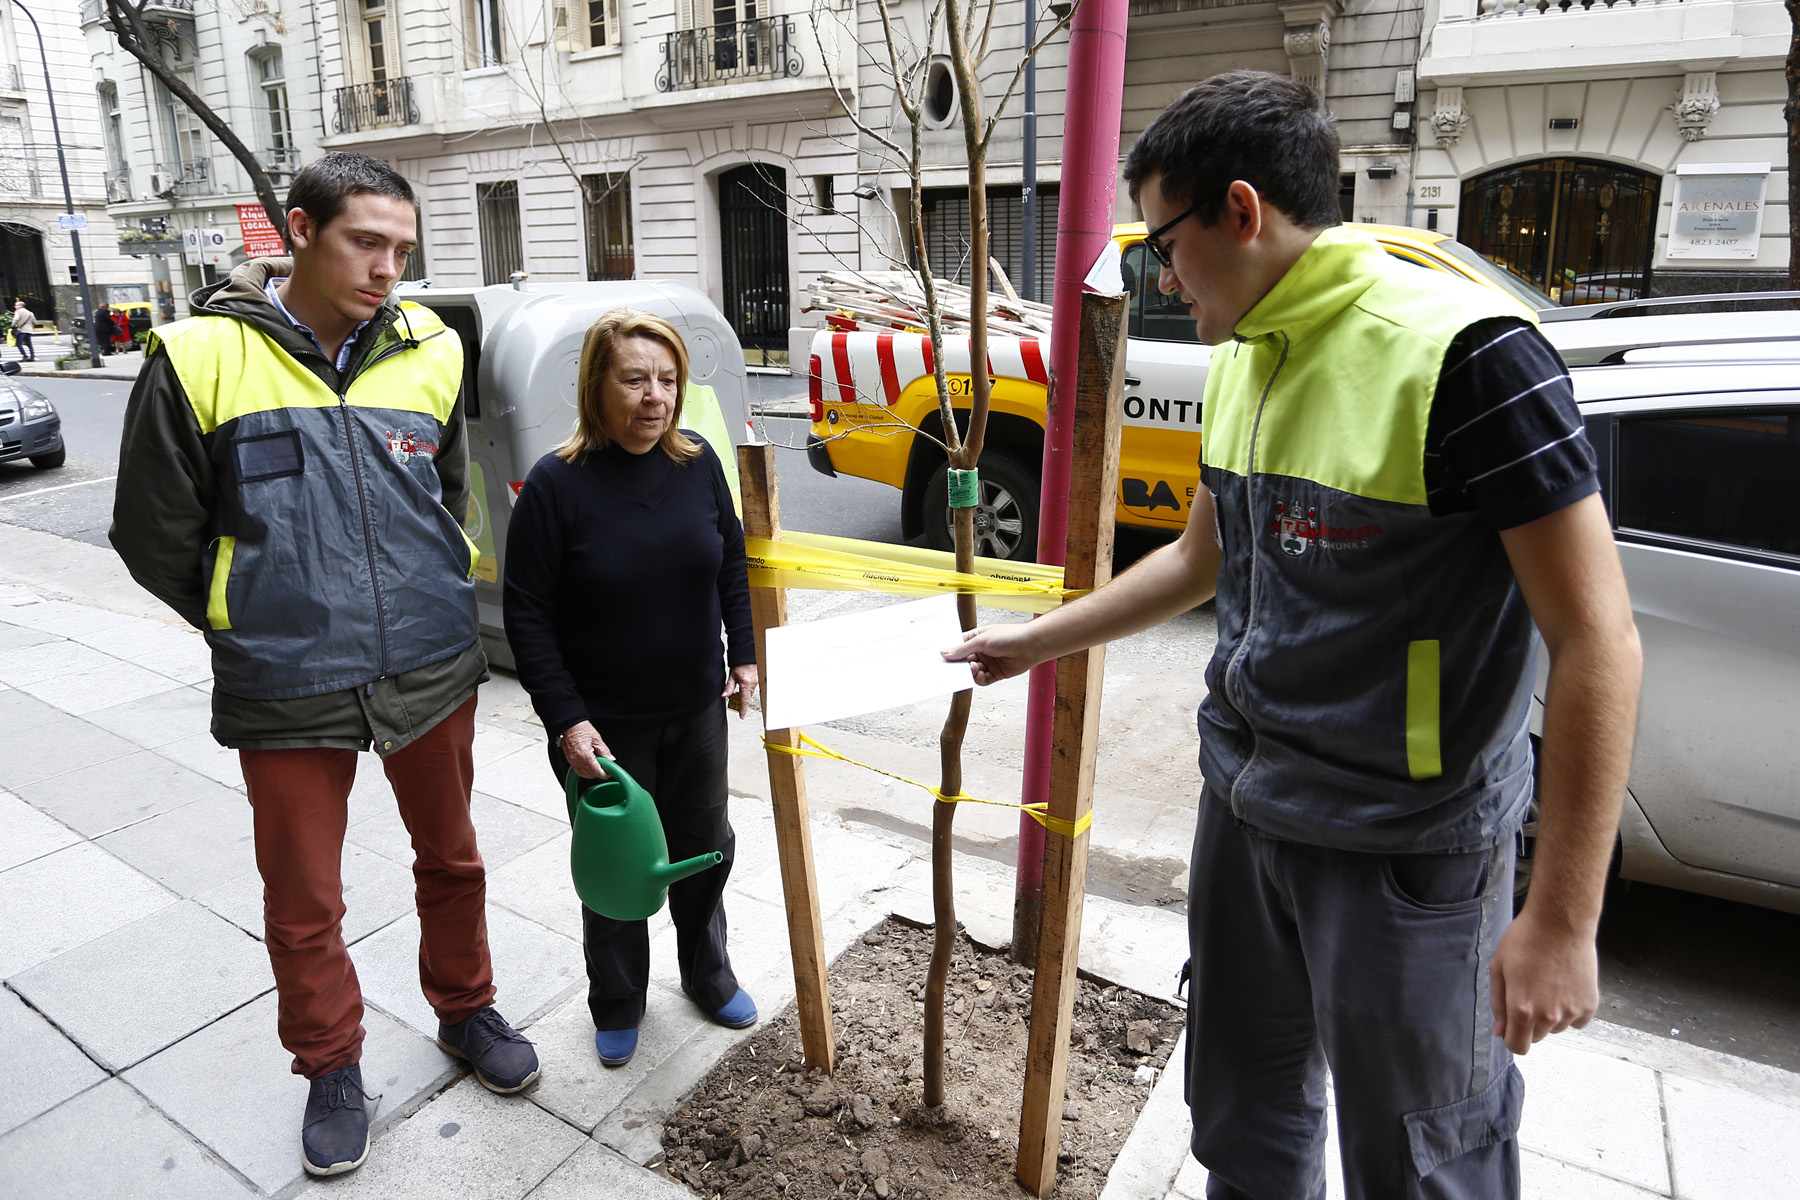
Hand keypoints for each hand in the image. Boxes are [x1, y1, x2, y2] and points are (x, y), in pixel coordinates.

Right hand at [559, 720, 612, 778]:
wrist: (569, 724)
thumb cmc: (581, 728)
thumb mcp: (597, 738)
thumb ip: (604, 751)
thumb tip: (610, 759)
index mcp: (585, 755)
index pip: (597, 772)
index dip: (605, 773)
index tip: (609, 771)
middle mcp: (577, 760)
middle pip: (591, 775)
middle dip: (599, 772)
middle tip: (604, 765)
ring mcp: (572, 761)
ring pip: (584, 775)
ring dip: (592, 772)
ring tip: (597, 762)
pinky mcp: (569, 760)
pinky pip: (578, 770)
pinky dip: (585, 770)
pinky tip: (589, 763)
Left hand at [723, 663, 758, 716]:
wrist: (747, 655)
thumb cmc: (740, 663)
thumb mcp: (732, 675)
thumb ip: (729, 687)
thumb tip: (724, 695)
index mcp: (746, 684)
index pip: (745, 701)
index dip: (743, 710)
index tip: (742, 716)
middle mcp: (753, 684)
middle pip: (747, 698)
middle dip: (742, 702)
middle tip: (735, 703)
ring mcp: (756, 682)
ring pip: (750, 693)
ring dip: (744, 695)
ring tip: (737, 693)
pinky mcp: (757, 680)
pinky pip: (752, 689)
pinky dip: (747, 690)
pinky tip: (743, 687)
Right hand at [941, 623, 1042, 685]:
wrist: (1030, 645)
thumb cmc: (1009, 636)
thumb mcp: (981, 640)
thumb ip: (962, 648)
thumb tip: (945, 652)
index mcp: (976, 638)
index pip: (958, 646)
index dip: (949, 652)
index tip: (940, 658)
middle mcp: (981, 651)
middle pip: (963, 661)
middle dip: (958, 665)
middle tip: (950, 669)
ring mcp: (988, 663)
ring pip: (971, 672)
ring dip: (970, 671)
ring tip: (973, 667)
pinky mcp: (995, 674)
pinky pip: (982, 680)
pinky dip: (979, 678)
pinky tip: (980, 673)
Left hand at [1489, 902, 1600, 1054]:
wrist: (1561, 922)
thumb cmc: (1524, 940)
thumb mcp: (1498, 968)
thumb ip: (1498, 1004)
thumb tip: (1500, 1032)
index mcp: (1521, 1009)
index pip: (1518, 1047)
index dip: (1512, 1037)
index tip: (1511, 1024)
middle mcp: (1548, 1016)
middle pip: (1536, 1038)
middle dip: (1529, 1023)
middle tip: (1529, 993)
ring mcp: (1571, 1011)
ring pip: (1556, 1028)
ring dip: (1550, 1015)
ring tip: (1547, 984)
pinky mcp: (1590, 1005)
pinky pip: (1577, 1021)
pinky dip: (1571, 1011)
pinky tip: (1564, 987)